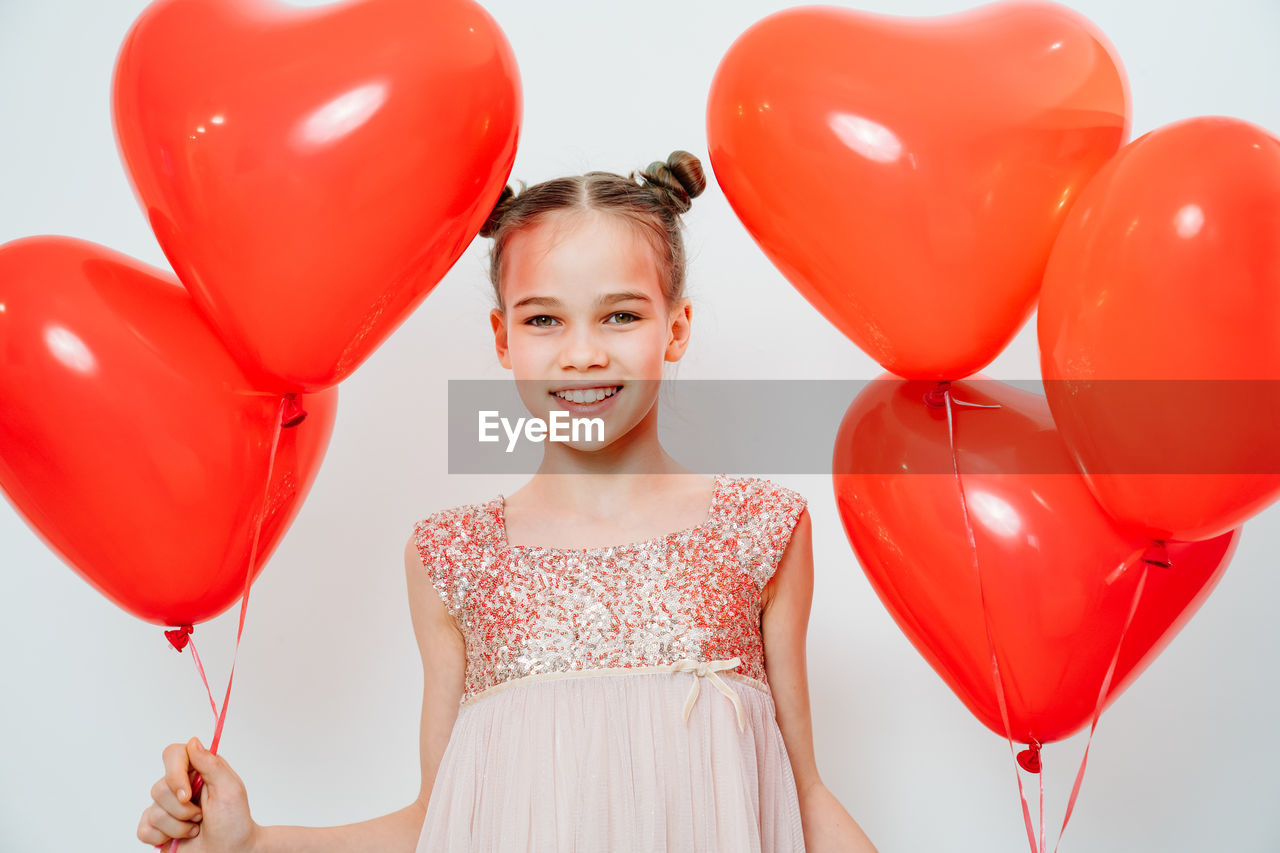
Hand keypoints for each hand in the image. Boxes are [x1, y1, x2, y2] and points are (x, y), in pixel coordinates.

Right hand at [136, 737, 260, 850]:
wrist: (230, 852)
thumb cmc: (235, 822)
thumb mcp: (231, 789)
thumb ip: (212, 764)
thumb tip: (193, 742)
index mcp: (198, 770)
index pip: (173, 754)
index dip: (174, 774)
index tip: (187, 795)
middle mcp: (179, 786)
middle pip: (159, 788)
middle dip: (182, 810)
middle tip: (201, 817)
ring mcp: (166, 808)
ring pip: (152, 811)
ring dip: (178, 827)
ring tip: (196, 829)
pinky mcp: (156, 829)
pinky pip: (143, 830)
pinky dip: (162, 837)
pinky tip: (179, 839)